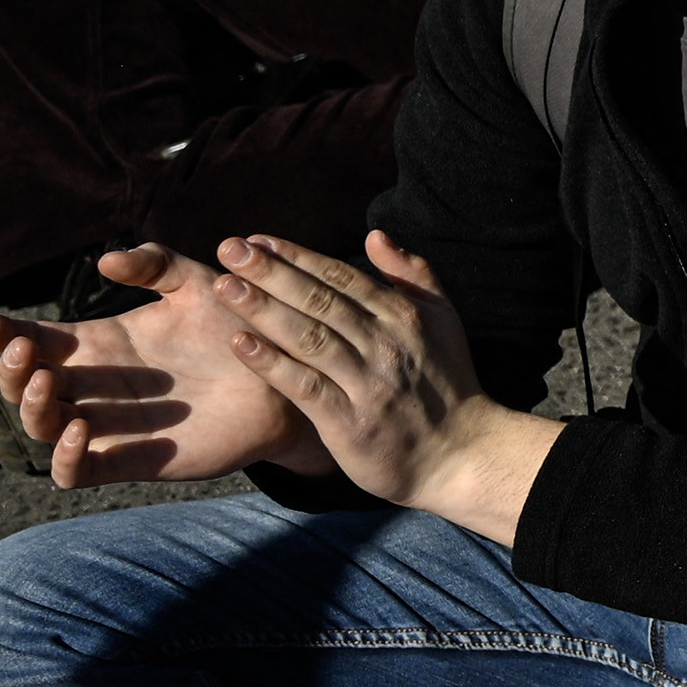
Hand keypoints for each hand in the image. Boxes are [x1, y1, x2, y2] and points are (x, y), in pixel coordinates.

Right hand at [0, 250, 327, 489]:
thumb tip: (105, 261)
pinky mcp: (130, 462)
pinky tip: (78, 431)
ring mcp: (109, 425)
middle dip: (11, 370)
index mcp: (103, 343)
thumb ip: (156, 265)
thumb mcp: (198, 284)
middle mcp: (97, 386)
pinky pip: (76, 472)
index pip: (38, 341)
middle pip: (27, 385)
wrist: (284, 378)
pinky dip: (64, 458)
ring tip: (47, 382)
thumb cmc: (239, 328)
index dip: (8, 334)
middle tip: (22, 350)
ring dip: (33, 407)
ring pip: (42, 427)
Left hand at [210, 229, 542, 519]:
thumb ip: (412, 275)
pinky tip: (240, 344)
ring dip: (263, 309)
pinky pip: (304, 386)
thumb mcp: (444, 319)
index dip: (297, 256)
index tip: (257, 240)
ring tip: (225, 287)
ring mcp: (366, 382)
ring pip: (308, 337)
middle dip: (270, 272)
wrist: (462, 452)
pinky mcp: (349, 422)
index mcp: (403, 315)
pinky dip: (272, 364)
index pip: (340, 276)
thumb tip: (375, 235)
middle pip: (318, 300)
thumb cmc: (448, 384)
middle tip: (228, 248)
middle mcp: (384, 343)